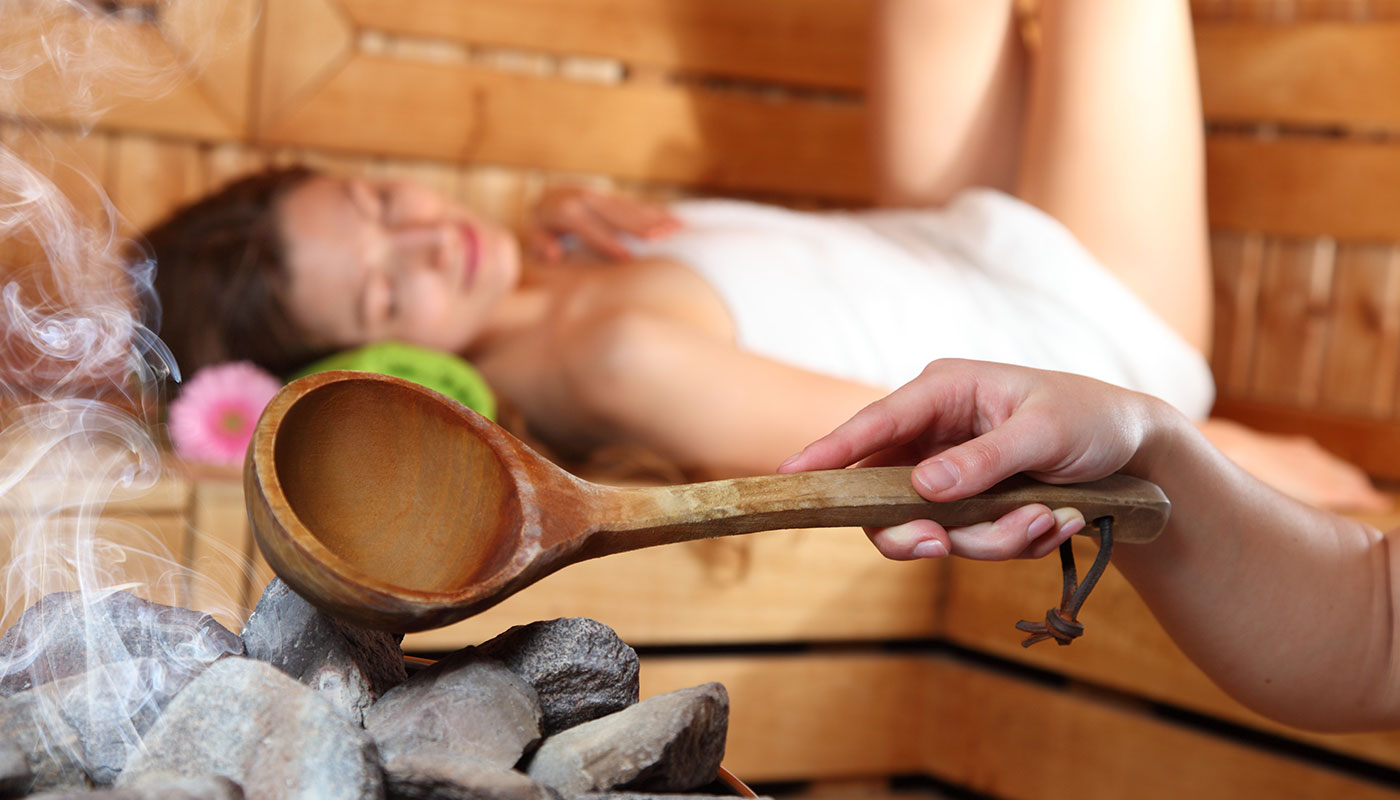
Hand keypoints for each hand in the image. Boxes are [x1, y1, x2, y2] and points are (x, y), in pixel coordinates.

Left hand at [525, 185, 681, 262]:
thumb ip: (541, 244)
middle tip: (662, 239)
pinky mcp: (616, 197)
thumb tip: (554, 253)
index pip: (589, 228)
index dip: (607, 242)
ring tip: (677, 229)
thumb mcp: (535, 236)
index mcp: (565, 211)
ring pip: (632, 207)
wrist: (549, 197)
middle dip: (640, 226)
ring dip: (656, 218)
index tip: (626, 257)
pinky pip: (639, 205)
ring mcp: (603, 196)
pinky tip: (677, 222)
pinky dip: (659, 213)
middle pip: (616, 214)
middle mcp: (586, 198)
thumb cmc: (543, 227)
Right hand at [778, 359, 1169, 561]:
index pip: (872, 424)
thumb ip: (984, 460)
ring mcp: (950, 470)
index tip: (790, 478)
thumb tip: (922, 488)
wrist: (1137, 451)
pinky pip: (967, 541)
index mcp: (944, 391)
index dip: (828, 452)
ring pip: (930, 528)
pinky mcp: (969, 502)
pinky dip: (1011, 543)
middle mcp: (936, 430)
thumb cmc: (1092, 420)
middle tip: (945, 547)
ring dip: (990, 539)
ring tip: (1049, 521)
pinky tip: (1055, 523)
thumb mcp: (1045, 434)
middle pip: (885, 494)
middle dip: (921, 529)